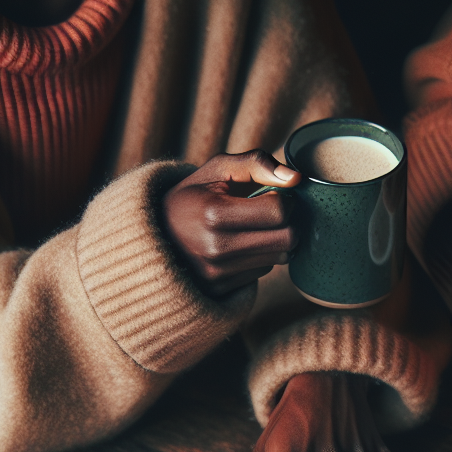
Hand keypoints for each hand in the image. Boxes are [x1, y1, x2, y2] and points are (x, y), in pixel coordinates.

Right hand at [162, 150, 299, 297]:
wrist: (156, 235)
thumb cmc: (193, 196)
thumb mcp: (217, 168)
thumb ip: (257, 163)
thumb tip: (296, 179)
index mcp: (214, 214)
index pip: (279, 211)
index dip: (286, 199)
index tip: (274, 195)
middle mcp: (216, 248)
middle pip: (287, 239)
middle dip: (288, 222)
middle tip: (273, 212)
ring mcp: (218, 272)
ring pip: (280, 257)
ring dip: (276, 240)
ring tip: (254, 227)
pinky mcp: (222, 288)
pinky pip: (264, 271)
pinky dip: (260, 256)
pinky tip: (242, 244)